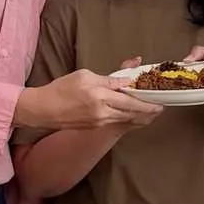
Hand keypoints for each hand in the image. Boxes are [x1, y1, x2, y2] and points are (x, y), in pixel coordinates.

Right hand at [16, 63, 164, 130]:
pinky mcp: (95, 127)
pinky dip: (127, 118)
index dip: (147, 101)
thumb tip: (125, 80)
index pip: (130, 99)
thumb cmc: (61, 89)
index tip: (159, 100)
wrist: (42, 109)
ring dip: (139, 116)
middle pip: (132, 112)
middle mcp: (102, 112)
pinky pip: (116, 122)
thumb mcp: (85, 76)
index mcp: (99, 96)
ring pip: (125, 119)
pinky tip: (132, 114)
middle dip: (148, 111)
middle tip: (160, 108)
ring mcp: (99, 122)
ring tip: (151, 111)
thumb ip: (107, 78)